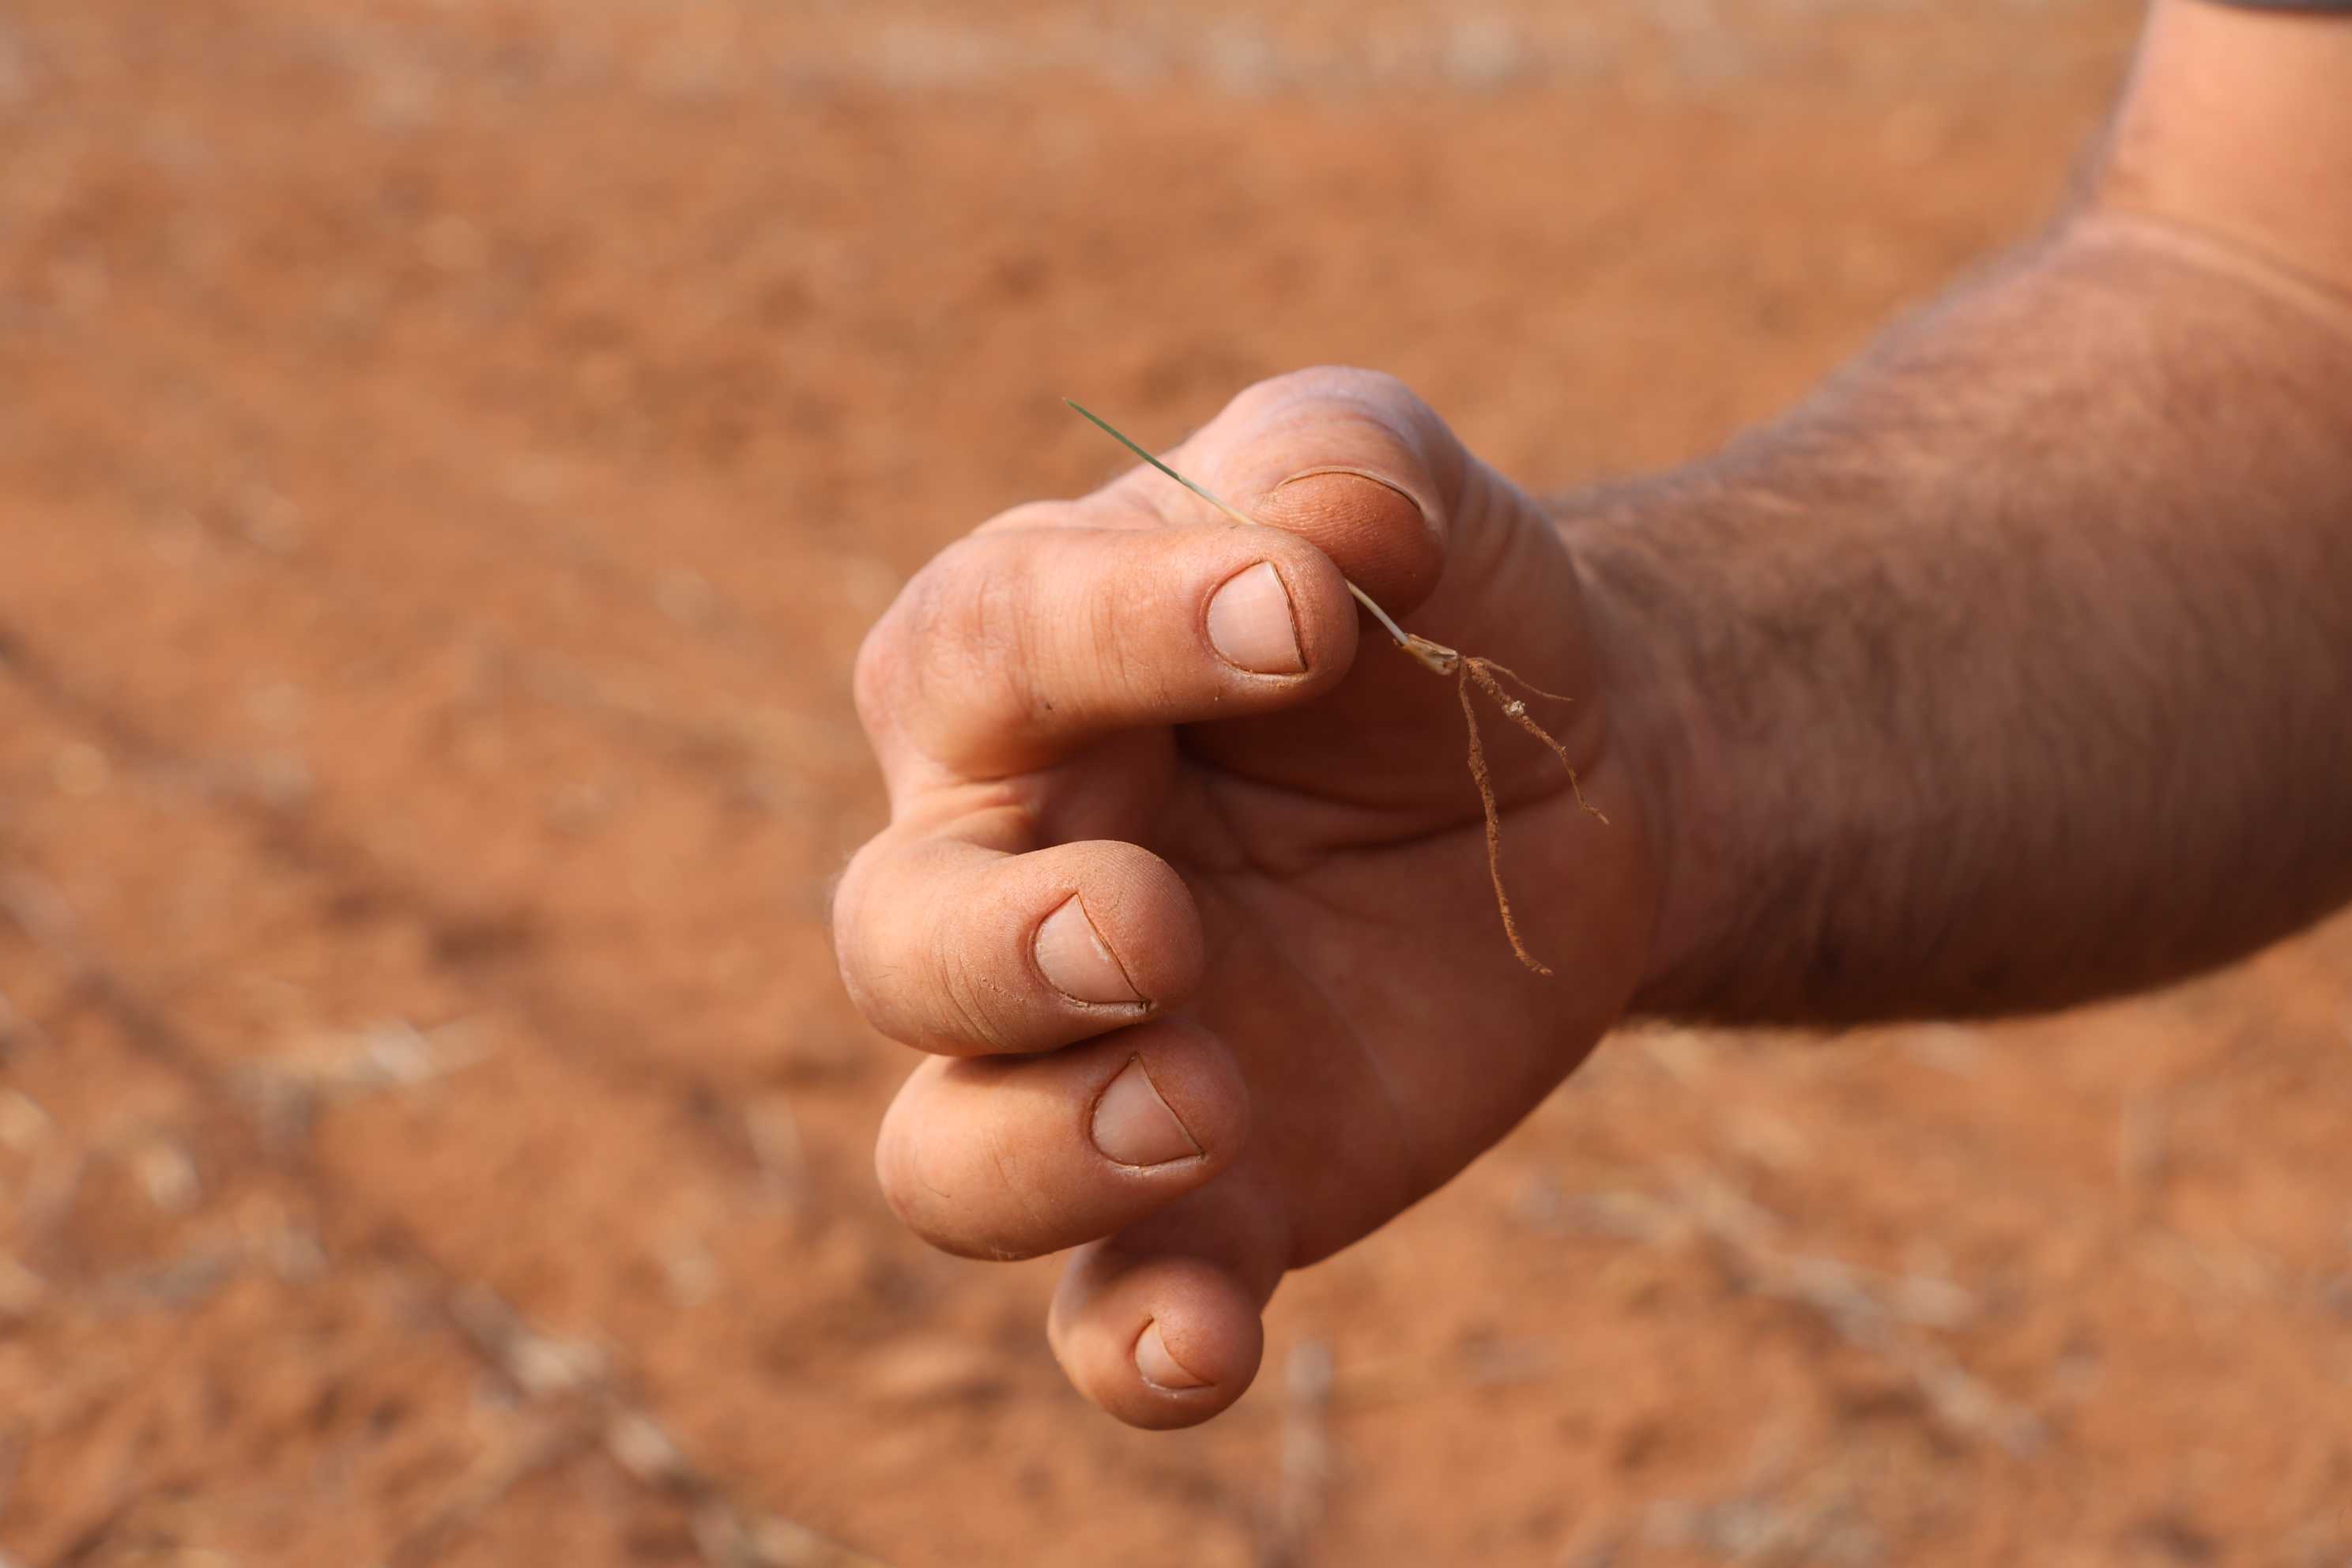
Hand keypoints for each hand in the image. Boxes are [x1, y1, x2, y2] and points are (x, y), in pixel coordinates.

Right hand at [833, 369, 1660, 1426]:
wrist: (1553, 766)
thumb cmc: (1416, 605)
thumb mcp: (1399, 485)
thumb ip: (1342, 457)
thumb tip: (1323, 530)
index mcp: (1011, 668)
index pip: (992, 651)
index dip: (1125, 635)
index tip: (1312, 613)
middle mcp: (1001, 869)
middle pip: (901, 940)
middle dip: (1006, 946)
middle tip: (1155, 926)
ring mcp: (1086, 1054)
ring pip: (948, 1152)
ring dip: (1046, 1148)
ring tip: (1200, 1100)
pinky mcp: (1200, 1193)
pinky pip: (1104, 1306)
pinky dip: (1133, 1345)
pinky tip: (1206, 1348)